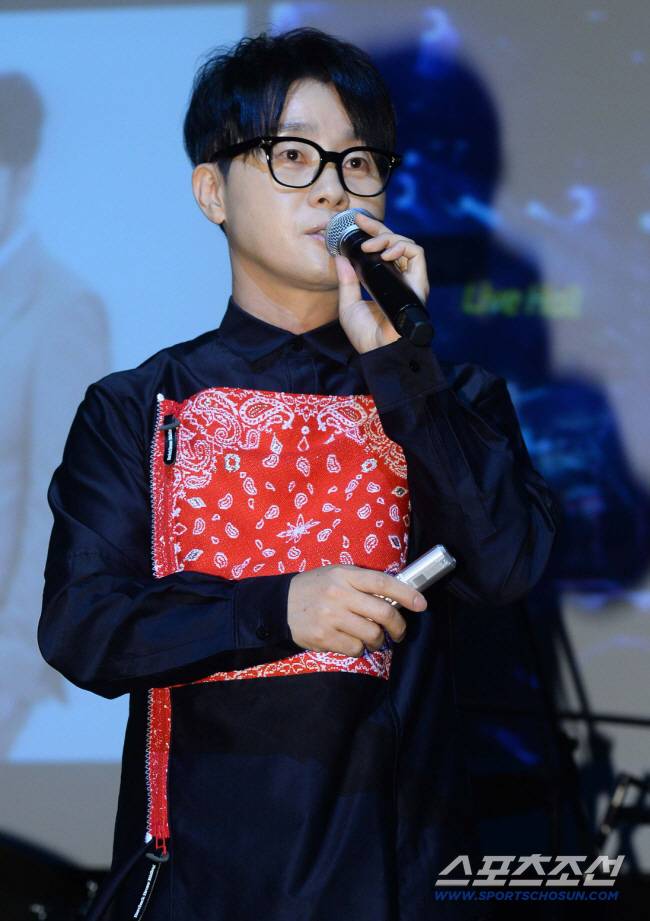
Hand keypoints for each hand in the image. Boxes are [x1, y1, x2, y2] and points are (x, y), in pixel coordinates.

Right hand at [286, 564, 427, 655]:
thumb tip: (395, 598)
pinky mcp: (324, 637)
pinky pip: (355, 648)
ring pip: (372, 634)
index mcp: (345, 574)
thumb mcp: (336, 575)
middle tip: (399, 633)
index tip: (421, 604)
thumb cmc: (315, 588)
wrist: (279, 605)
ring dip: (378, 641)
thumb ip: (362, 583)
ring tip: (373, 639)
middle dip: (398, 627)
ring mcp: (331, 616)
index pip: (383, 582)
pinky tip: (351, 641)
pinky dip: (359, 648)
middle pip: (383, 613)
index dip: (406, 594)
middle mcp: (339, 594)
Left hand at [335, 211, 429, 353]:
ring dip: (388, 238)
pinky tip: (385, 254)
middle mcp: (400, 279)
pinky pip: (417, 254)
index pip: (382, 250)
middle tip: (360, 223)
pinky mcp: (418, 284)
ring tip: (369, 247)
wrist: (377, 351)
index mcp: (384, 282)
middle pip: (394, 243)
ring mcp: (411, 281)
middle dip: (378, 228)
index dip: (372, 233)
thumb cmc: (365, 336)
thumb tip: (340, 258)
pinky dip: (402, 247)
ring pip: (407, 244)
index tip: (356, 223)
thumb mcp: (348, 304)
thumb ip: (346, 281)